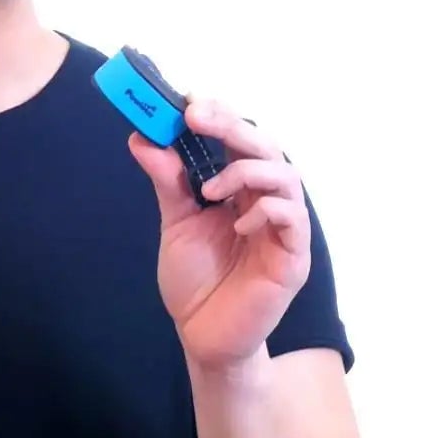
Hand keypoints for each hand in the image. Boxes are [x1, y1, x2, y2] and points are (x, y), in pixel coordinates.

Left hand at [127, 97, 312, 370]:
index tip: (188, 102)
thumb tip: (143, 137)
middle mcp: (265, 200)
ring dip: (246, 170)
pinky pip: (292, 219)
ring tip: (209, 189)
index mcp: (239, 189)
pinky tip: (237, 224)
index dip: (219, 115)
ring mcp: (282, 228)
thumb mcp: (176, 223)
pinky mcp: (293, 258)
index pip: (238, 139)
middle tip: (196, 116)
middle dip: (232, 126)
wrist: (203, 336)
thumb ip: (168, 181)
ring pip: (285, 176)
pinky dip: (265, 211)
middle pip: (265, 147)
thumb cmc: (196, 280)